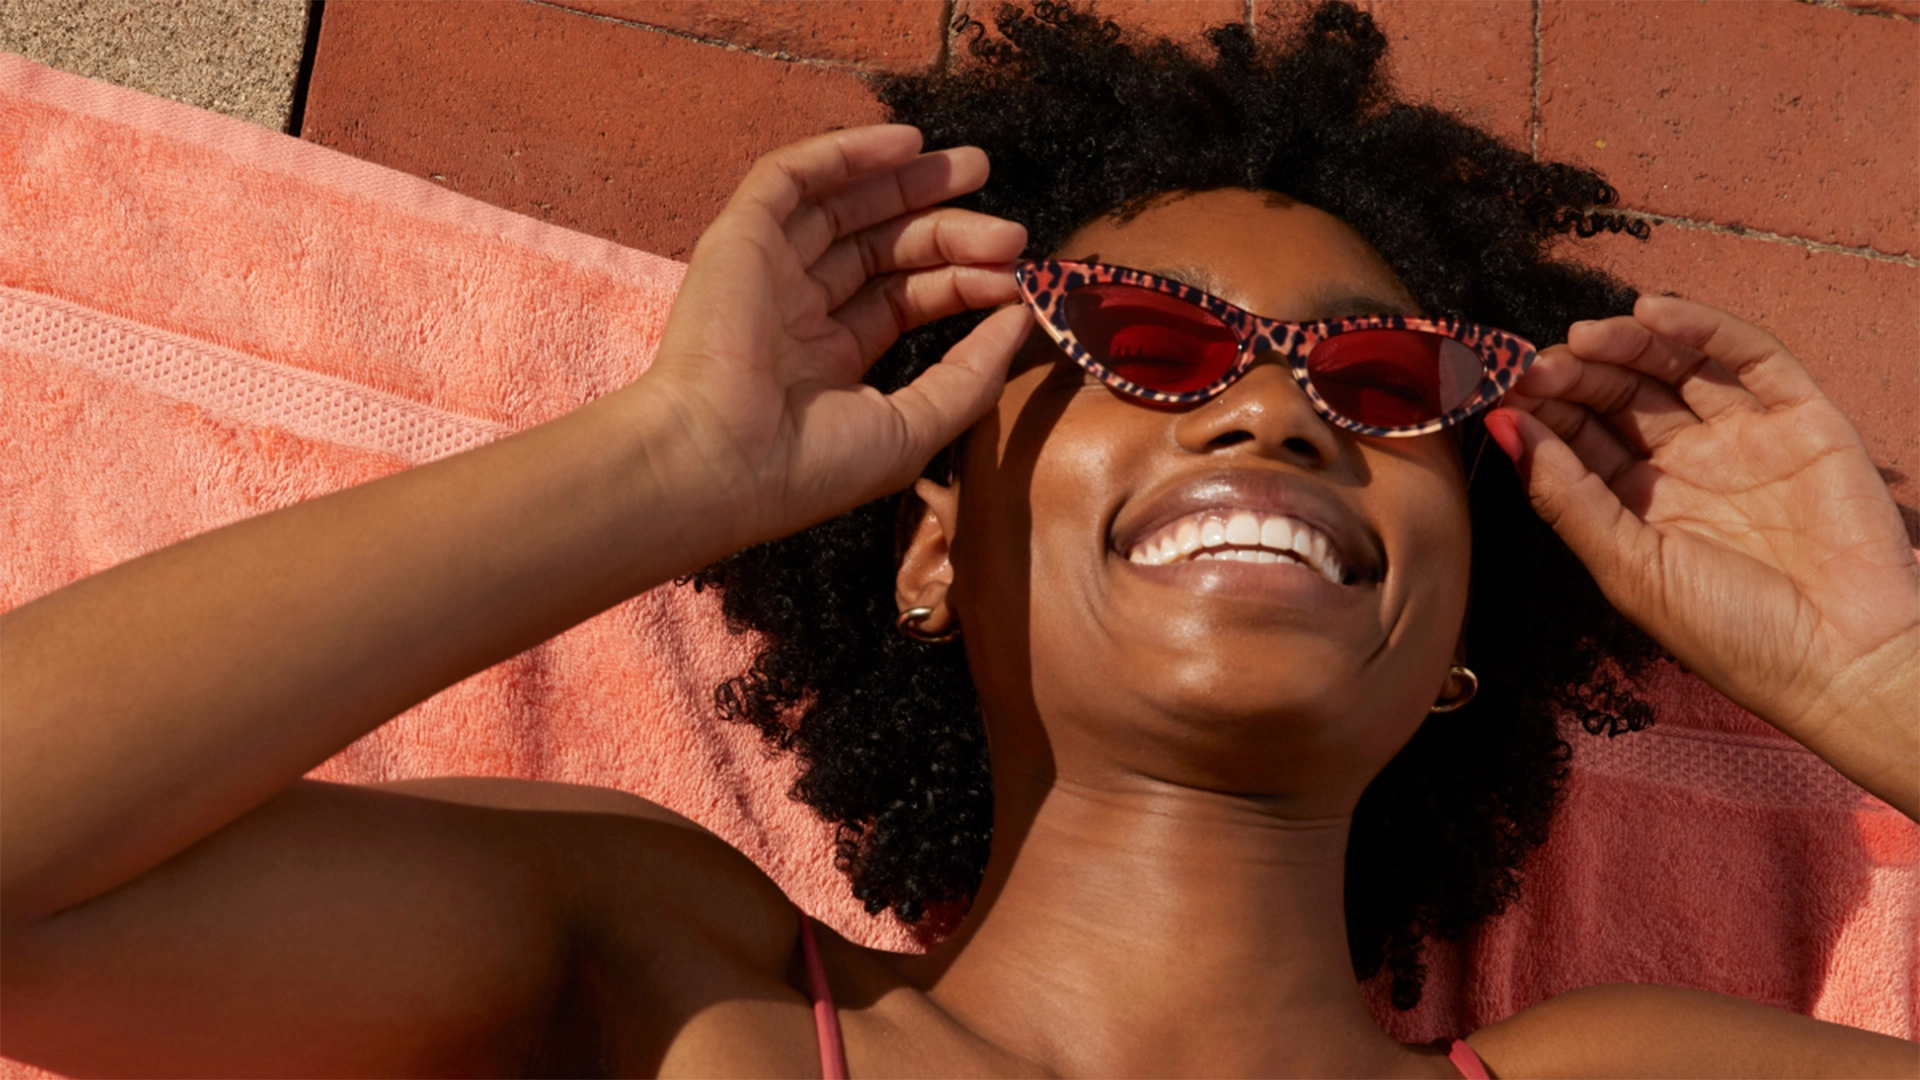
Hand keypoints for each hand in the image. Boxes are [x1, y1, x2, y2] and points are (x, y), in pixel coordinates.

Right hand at [638, 124, 1029, 549]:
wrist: (720, 465)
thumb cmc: (809, 467)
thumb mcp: (914, 426)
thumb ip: (972, 374)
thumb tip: (1020, 318)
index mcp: (829, 358)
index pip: (908, 299)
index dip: (964, 281)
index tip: (1016, 277)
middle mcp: (797, 310)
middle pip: (885, 248)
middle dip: (949, 227)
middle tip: (1011, 231)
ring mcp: (768, 272)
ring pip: (846, 205)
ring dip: (909, 180)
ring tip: (975, 167)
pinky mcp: (740, 238)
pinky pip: (793, 176)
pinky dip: (846, 152)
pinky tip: (905, 142)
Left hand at [1488, 295, 1918, 808]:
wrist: (1845, 663)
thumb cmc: (1731, 634)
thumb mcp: (1629, 566)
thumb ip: (1566, 495)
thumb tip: (1501, 425)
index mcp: (1641, 505)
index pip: (1581, 437)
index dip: (1544, 408)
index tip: (1503, 387)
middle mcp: (1690, 466)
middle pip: (1622, 396)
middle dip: (1578, 374)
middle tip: (1540, 364)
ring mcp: (1746, 439)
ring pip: (1677, 369)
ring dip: (1628, 345)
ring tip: (1585, 337)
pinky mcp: (1804, 421)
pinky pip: (1751, 359)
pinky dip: (1703, 329)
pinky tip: (1654, 312)